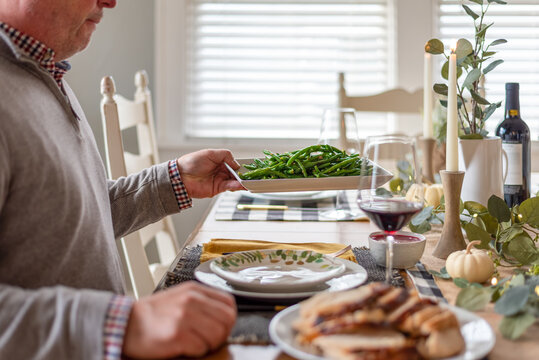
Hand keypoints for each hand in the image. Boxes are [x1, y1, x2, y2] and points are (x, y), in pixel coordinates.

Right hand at [122, 281, 236, 358]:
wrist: (126, 324)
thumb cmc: (154, 315)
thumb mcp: (180, 297)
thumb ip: (202, 302)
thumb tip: (225, 316)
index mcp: (194, 290)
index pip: (229, 303)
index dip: (228, 319)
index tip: (219, 326)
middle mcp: (191, 300)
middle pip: (227, 320)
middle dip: (221, 334)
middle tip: (207, 339)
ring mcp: (184, 316)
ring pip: (217, 335)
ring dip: (208, 344)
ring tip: (193, 342)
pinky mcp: (177, 334)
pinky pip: (201, 348)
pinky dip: (194, 351)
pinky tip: (182, 346)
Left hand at [176, 149, 244, 197]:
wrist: (180, 177)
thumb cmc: (191, 162)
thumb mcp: (210, 153)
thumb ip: (225, 155)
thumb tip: (236, 162)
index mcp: (220, 161)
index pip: (234, 163)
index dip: (242, 165)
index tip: (250, 167)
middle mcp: (221, 171)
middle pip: (237, 173)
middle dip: (245, 175)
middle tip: (253, 175)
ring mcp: (220, 180)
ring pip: (235, 181)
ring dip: (243, 181)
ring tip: (249, 181)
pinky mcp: (217, 189)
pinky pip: (230, 187)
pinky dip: (236, 186)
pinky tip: (241, 184)